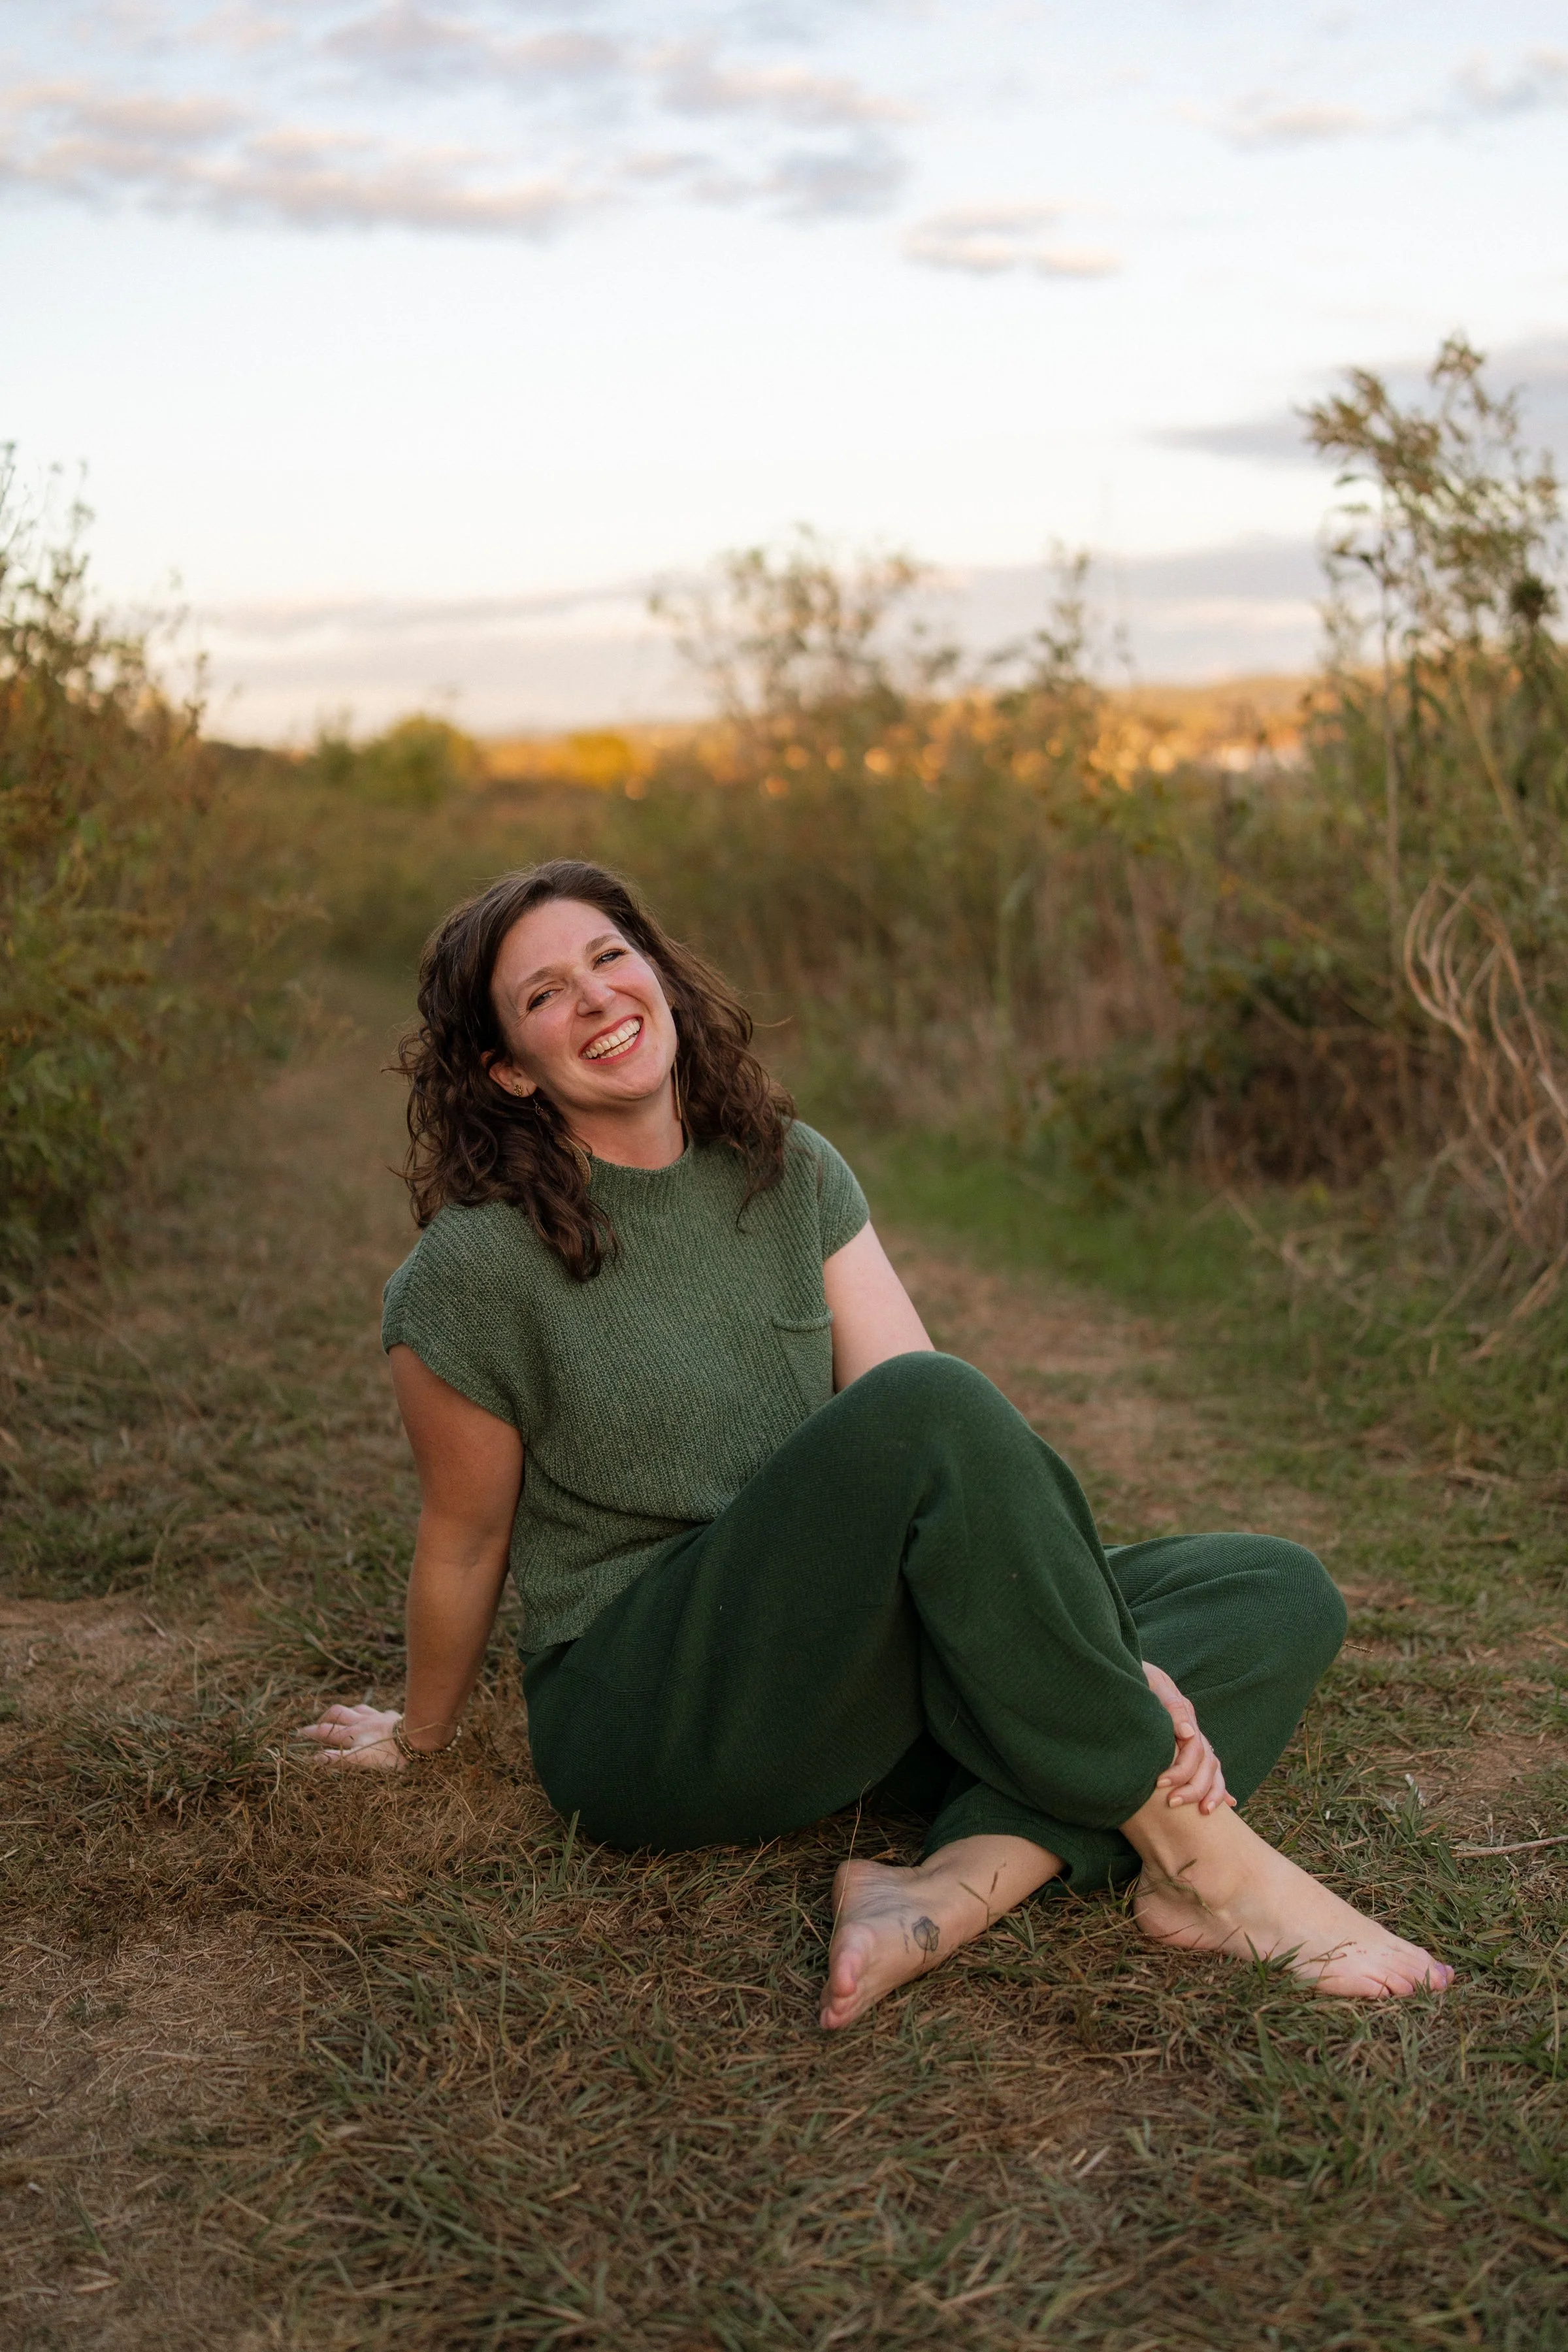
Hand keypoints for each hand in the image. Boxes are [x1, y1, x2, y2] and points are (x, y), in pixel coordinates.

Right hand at [297, 1702, 404, 1770]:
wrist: (417, 1738)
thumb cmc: (390, 1754)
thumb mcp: (360, 1760)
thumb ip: (337, 1759)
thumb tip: (314, 1758)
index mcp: (352, 1734)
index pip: (326, 1732)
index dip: (312, 1732)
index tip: (299, 1732)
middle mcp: (362, 1722)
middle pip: (337, 1714)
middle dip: (324, 1718)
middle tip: (316, 1724)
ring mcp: (377, 1717)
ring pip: (356, 1709)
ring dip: (345, 1712)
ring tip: (341, 1716)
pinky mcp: (392, 1716)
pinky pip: (377, 1711)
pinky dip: (370, 1713)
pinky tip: (375, 1715)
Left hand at [1142, 1661, 1234, 1814]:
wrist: (1125, 1670)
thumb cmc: (1137, 1678)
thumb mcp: (1152, 1683)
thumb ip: (1170, 1706)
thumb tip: (1188, 1734)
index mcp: (1185, 1715)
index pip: (1194, 1750)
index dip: (1180, 1770)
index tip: (1159, 1784)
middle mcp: (1192, 1730)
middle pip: (1206, 1764)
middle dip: (1193, 1787)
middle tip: (1171, 1803)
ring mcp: (1192, 1738)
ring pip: (1213, 1769)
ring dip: (1210, 1791)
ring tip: (1203, 1812)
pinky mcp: (1185, 1746)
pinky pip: (1210, 1768)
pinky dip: (1219, 1785)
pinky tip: (1228, 1803)